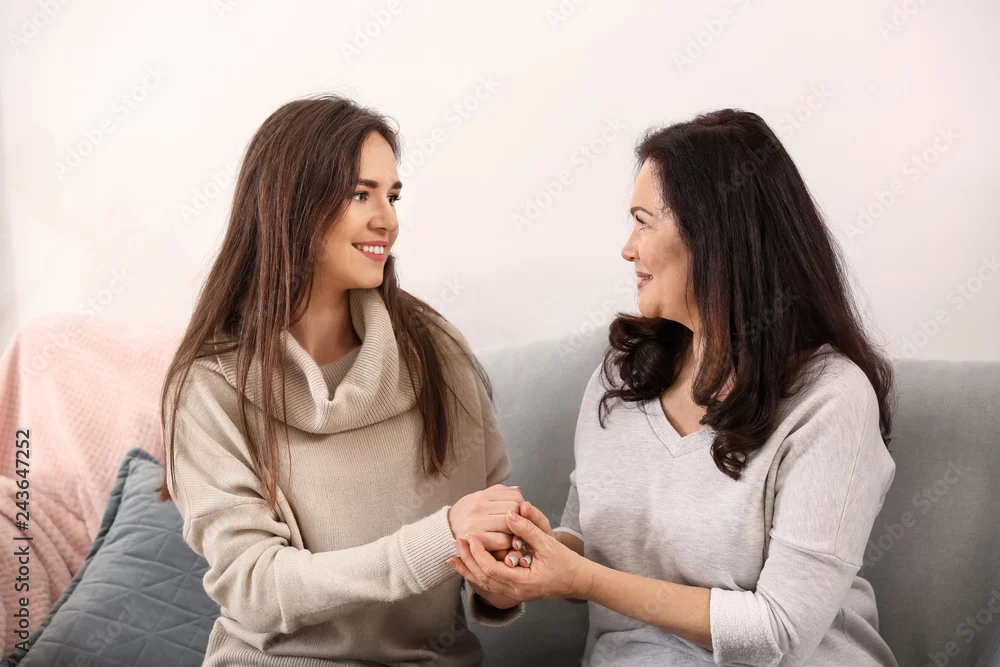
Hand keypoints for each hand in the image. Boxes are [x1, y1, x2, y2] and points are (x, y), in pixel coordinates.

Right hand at [448, 484, 523, 551]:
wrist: (444, 532)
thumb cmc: (466, 514)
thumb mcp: (479, 498)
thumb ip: (499, 493)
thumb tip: (519, 490)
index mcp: (482, 496)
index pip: (515, 497)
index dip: (522, 506)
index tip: (520, 514)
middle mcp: (479, 507)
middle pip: (514, 511)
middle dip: (520, 520)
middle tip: (518, 527)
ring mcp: (477, 524)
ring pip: (511, 526)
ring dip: (515, 533)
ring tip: (512, 535)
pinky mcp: (477, 541)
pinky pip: (503, 542)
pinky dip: (507, 544)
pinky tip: (504, 544)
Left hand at [452, 509, 594, 601]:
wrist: (578, 581)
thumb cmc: (566, 563)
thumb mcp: (548, 544)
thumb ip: (527, 529)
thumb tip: (510, 514)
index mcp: (522, 583)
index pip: (491, 569)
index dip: (478, 553)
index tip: (471, 536)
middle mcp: (515, 592)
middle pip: (482, 579)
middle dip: (467, 561)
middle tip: (456, 542)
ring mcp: (514, 593)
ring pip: (484, 584)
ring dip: (468, 569)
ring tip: (454, 556)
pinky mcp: (515, 590)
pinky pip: (491, 584)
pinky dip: (478, 573)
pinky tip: (470, 564)